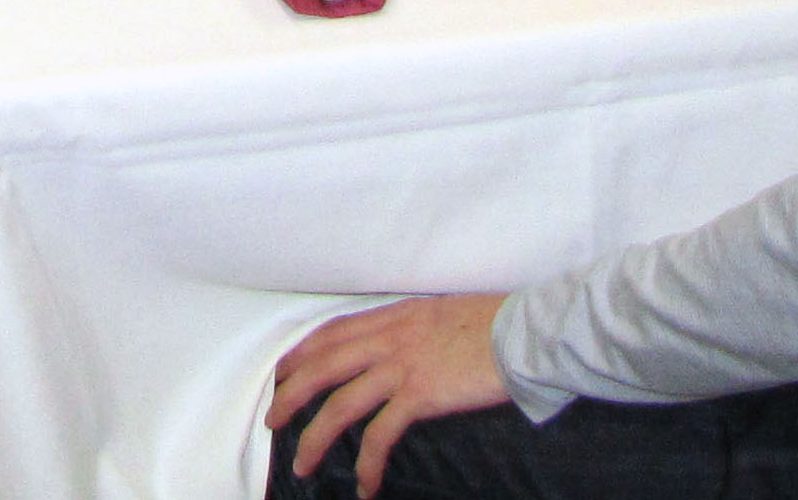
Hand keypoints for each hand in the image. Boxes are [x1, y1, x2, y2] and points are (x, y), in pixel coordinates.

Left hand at [268, 295, 511, 497]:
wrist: (525, 332)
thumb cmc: (495, 322)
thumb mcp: (443, 313)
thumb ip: (414, 328)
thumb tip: (402, 346)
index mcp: (394, 316)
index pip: (333, 333)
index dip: (302, 354)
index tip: (282, 372)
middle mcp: (390, 337)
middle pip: (323, 366)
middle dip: (291, 395)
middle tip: (272, 420)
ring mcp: (402, 366)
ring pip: (339, 404)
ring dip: (315, 437)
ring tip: (302, 463)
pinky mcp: (420, 395)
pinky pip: (380, 434)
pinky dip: (367, 462)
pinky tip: (364, 484)